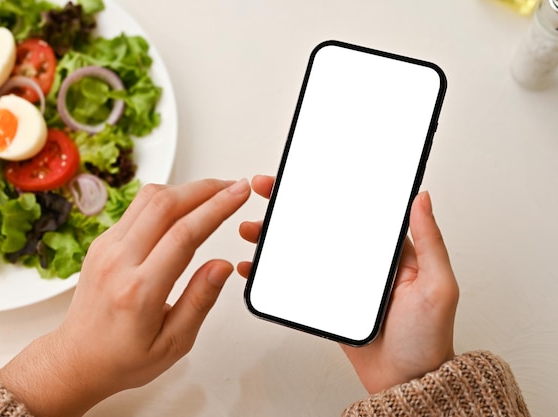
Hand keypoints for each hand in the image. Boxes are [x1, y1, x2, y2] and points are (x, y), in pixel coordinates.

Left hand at [0, 178, 250, 416]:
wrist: (76, 359)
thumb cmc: (123, 358)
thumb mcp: (173, 343)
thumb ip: (200, 301)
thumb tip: (223, 265)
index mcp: (140, 291)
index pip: (184, 234)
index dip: (216, 208)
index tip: (239, 193)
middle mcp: (118, 262)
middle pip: (165, 204)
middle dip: (205, 189)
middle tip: (233, 187)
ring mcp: (105, 248)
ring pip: (148, 198)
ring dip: (185, 188)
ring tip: (213, 192)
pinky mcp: (102, 242)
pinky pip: (136, 208)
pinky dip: (166, 199)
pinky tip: (185, 205)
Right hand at [238, 175, 458, 394]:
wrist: (406, 382)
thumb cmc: (427, 337)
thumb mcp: (437, 285)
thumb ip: (430, 241)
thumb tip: (422, 197)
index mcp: (386, 249)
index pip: (352, 208)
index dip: (327, 188)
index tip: (304, 174)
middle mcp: (361, 260)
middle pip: (319, 223)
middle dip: (290, 205)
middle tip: (266, 190)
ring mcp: (340, 280)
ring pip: (302, 249)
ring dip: (274, 235)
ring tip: (252, 228)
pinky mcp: (326, 300)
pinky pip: (296, 281)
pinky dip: (273, 273)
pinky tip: (255, 266)